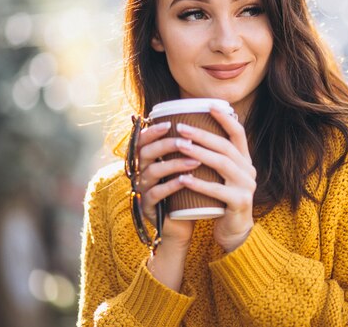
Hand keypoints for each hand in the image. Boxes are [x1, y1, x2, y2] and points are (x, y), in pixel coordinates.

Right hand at [136, 121, 197, 248]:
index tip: (170, 123)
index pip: (143, 140)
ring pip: (152, 172)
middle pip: (145, 152)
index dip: (153, 131)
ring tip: (195, 161)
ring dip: (173, 164)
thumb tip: (206, 123)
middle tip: (186, 141)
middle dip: (165, 144)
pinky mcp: (148, 207)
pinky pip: (156, 193)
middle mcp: (141, 172)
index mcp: (148, 160)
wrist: (183, 224)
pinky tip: (186, 180)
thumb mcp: (185, 167)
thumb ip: (188, 148)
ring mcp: (143, 190)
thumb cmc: (187, 191)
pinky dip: (171, 185)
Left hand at [175, 106, 255, 251]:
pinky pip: (218, 190)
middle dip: (202, 134)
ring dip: (198, 153)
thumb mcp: (221, 177)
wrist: (234, 232)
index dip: (224, 118)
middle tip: (180, 127)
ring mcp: (246, 186)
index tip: (208, 106)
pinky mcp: (239, 203)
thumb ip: (214, 159)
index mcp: (245, 161)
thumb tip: (191, 134)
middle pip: (225, 146)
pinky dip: (199, 183)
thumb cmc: (221, 201)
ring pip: (222, 164)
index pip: (238, 133)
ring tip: (179, 146)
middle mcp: (249, 170)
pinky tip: (183, 178)